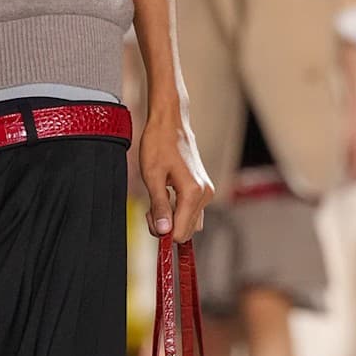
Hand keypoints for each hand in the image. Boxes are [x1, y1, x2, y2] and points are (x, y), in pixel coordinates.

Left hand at [138, 106, 212, 242]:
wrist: (170, 122)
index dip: (162, 232)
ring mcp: (206, 192)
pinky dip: (178, 211)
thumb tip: (163, 232)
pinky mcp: (204, 189)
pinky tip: (166, 195)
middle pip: (187, 231)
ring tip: (156, 200)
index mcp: (193, 193)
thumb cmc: (158, 144)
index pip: (180, 233)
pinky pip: (192, 211)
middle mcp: (205, 195)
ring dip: (172, 220)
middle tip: (149, 209)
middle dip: (167, 227)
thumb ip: (159, 206)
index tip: (148, 216)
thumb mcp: (152, 176)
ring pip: (190, 223)